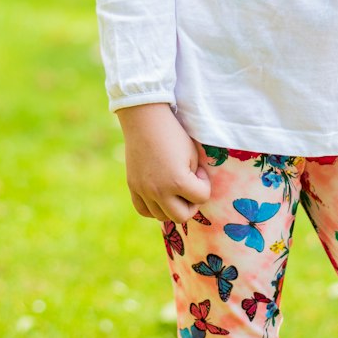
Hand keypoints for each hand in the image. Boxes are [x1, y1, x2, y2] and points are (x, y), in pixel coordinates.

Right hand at [116, 103, 211, 223]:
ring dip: (173, 207)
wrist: (145, 120)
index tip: (198, 170)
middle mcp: (159, 191)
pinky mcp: (133, 187)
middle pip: (181, 217)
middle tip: (190, 187)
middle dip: (191, 203)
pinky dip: (154, 208)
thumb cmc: (174, 134)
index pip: (201, 198)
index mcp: (178, 181)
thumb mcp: (193, 155)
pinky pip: (144, 211)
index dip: (204, 184)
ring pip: (162, 217)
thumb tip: (193, 195)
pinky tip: (160, 195)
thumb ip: (195, 178)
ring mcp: (144, 191)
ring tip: (174, 189)